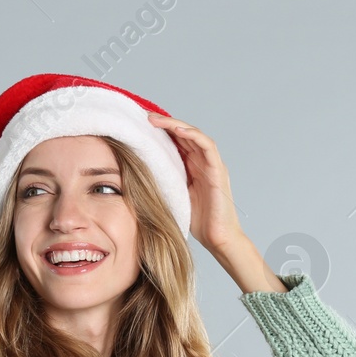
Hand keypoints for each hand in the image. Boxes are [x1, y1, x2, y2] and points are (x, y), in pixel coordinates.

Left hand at [146, 112, 247, 256]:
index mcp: (192, 168)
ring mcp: (212, 165)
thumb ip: (163, 182)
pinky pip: (207, 146)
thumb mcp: (173, 197)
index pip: (176, 143)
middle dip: (164, 124)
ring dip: (175, 125)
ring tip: (156, 120)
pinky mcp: (218, 171)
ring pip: (194, 135)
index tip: (140, 126)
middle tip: (145, 117)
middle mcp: (202, 163)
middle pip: (183, 134)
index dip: (160, 132)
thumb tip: (137, 175)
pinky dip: (193, 136)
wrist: (218, 239)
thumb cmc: (198, 222)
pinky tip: (178, 130)